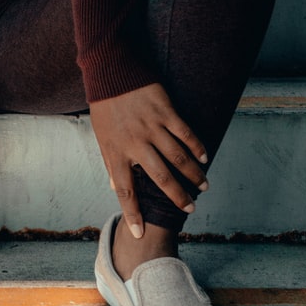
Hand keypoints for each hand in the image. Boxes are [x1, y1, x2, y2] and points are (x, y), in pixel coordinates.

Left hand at [89, 82, 207, 238]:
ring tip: (203, 186)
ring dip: (193, 175)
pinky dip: (197, 147)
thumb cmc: (104, 106)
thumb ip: (110, 162)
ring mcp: (152, 127)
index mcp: (116, 152)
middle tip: (190, 209)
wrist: (110, 71)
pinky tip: (204, 157)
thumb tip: (116, 187)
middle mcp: (135, 143)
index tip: (139, 234)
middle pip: (160, 178)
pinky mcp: (165, 111)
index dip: (132, 214)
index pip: (125, 191)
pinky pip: (185, 134)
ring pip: (178, 158)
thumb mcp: (101, 136)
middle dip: (177, 197)